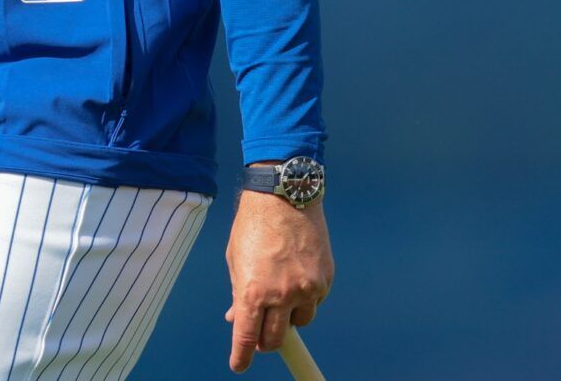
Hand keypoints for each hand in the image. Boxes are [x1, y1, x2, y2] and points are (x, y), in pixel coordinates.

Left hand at [223, 186, 333, 372]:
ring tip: (280, 299)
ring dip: (287, 319)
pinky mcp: (324, 280)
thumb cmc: (253, 226)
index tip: (239, 365)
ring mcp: (306, 289)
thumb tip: (236, 318)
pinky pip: (314, 303)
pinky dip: (304, 300)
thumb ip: (238, 292)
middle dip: (265, 341)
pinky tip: (296, 280)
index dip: (242, 356)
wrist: (284, 197)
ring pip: (299, 323)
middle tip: (260, 335)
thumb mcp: (236, 260)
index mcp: (253, 291)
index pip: (247, 337)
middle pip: (274, 338)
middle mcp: (281, 295)